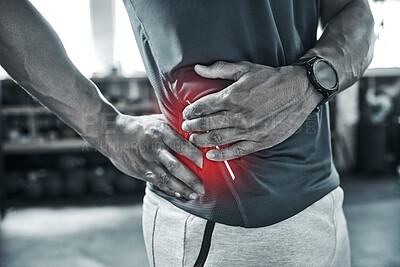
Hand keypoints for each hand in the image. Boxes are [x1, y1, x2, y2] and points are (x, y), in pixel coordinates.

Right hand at [89, 114, 204, 199]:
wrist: (111, 133)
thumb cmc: (139, 126)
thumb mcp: (157, 121)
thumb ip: (174, 126)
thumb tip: (195, 130)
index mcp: (160, 133)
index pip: (181, 145)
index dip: (194, 155)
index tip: (204, 163)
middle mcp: (154, 148)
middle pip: (175, 166)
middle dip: (191, 179)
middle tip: (203, 188)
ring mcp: (146, 162)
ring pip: (167, 179)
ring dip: (182, 189)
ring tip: (194, 195)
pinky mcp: (140, 171)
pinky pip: (157, 183)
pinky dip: (169, 190)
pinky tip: (180, 194)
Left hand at [181, 61, 322, 160]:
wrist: (299, 90)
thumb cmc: (271, 78)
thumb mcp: (245, 69)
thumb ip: (219, 70)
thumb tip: (197, 68)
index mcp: (233, 96)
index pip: (203, 107)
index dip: (191, 112)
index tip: (186, 115)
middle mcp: (239, 115)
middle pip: (207, 124)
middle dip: (192, 127)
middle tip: (185, 128)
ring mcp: (249, 130)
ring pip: (218, 139)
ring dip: (202, 141)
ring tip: (193, 141)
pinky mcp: (260, 140)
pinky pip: (236, 151)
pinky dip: (221, 155)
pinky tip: (211, 155)